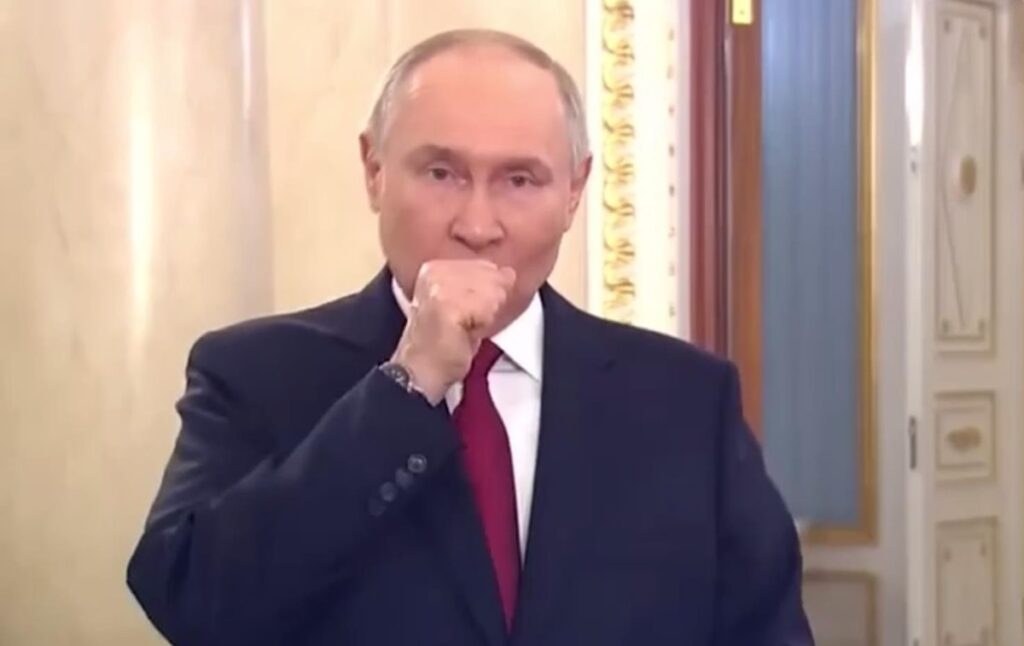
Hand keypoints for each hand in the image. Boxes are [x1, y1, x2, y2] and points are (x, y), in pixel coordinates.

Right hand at [391, 260, 515, 403]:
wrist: (421, 372)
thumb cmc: (444, 345)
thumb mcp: (465, 307)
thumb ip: (484, 286)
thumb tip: (509, 273)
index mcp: (437, 267)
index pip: (486, 266)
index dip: (488, 294)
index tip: (468, 314)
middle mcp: (435, 271)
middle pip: (492, 275)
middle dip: (489, 303)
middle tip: (466, 324)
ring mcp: (439, 285)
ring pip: (494, 290)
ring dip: (486, 316)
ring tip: (465, 329)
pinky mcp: (446, 303)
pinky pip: (488, 307)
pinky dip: (483, 324)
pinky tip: (465, 333)